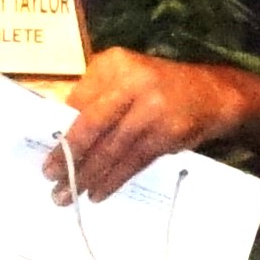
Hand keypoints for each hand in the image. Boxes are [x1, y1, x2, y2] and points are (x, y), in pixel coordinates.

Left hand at [54, 48, 248, 201]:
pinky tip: (98, 193)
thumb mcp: (126, 78)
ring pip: (111, 149)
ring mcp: (152, 109)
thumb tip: (59, 130)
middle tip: (50, 177)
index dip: (62, 131)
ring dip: (88, 175)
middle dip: (68, 156)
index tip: (45, 152)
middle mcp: (133, 82)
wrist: (213, 93)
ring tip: (68, 195)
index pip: (79, 101)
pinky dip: (113, 180)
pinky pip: (132, 162)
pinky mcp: (166, 134)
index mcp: (115, 64)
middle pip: (92, 125)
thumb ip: (95, 97)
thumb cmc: (158, 87)